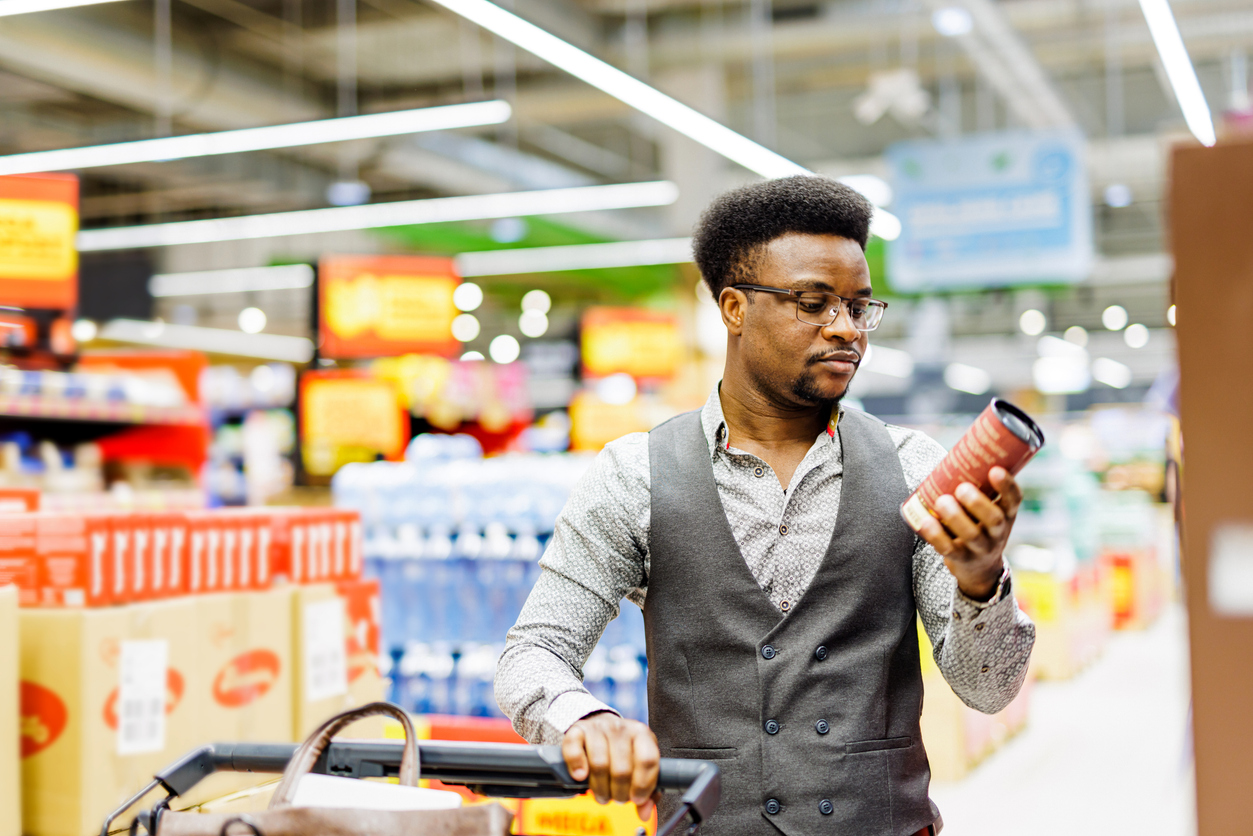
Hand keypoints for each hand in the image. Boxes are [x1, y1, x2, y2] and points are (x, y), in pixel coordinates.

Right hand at [562, 711, 660, 819]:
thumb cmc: (623, 749)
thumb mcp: (641, 763)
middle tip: (618, 798)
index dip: (643, 785)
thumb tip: (645, 812)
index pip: (647, 760)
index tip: (637, 799)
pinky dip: (577, 768)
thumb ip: (649, 790)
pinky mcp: (576, 730)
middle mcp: (620, 728)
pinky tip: (581, 777)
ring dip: (600, 788)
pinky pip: (574, 751)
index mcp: (641, 734)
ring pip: (599, 764)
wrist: (601, 725)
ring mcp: (598, 728)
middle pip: (622, 769)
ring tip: (602, 793)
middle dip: (619, 793)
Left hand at [915, 467, 1021, 600]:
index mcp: (1007, 514)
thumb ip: (979, 485)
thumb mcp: (989, 508)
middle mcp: (998, 532)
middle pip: (994, 519)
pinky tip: (925, 521)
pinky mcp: (961, 559)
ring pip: (971, 534)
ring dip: (955, 517)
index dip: (1007, 486)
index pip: (1014, 500)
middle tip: (962, 488)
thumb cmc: (980, 525)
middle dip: (978, 503)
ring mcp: (980, 548)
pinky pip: (948, 548)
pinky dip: (935, 535)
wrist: (981, 568)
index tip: (995, 470)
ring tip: (941, 501)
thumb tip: (958, 448)